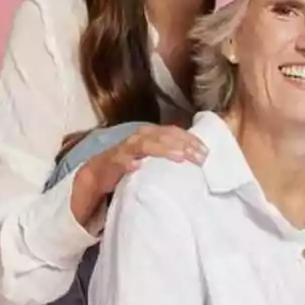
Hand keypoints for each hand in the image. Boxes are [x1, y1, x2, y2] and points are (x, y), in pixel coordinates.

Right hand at [72, 126, 206, 223]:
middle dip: (184, 145)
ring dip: (163, 150)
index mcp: (151, 134)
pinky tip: (137, 167)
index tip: (206, 151)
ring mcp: (125, 149)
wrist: (98, 172)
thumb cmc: (131, 163)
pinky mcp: (112, 162)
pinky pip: (121, 160)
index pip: (174, 131)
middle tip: (200, 157)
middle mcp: (140, 137)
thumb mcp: (153, 156)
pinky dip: (129, 162)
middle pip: (164, 136)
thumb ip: (170, 153)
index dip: (191, 139)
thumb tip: (196, 159)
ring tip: (179, 157)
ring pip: (146, 144)